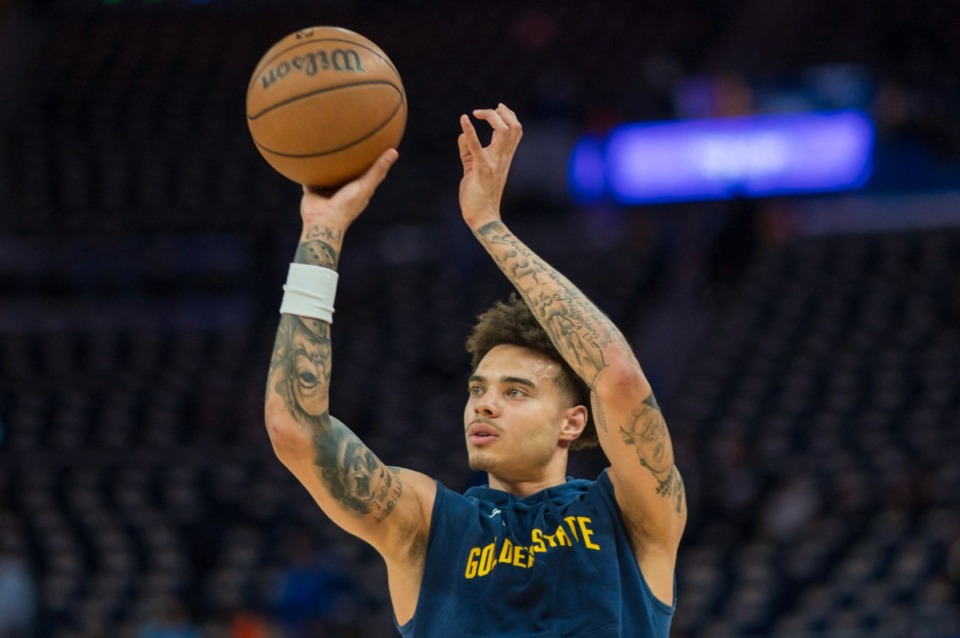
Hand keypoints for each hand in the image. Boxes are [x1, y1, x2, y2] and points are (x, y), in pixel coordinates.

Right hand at [300, 148, 398, 230]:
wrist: (322, 221)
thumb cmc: (347, 205)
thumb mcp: (365, 185)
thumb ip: (378, 170)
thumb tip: (394, 151)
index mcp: (359, 189)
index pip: (369, 172)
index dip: (372, 159)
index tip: (375, 143)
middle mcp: (345, 189)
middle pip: (349, 170)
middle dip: (349, 158)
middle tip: (349, 138)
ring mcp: (329, 190)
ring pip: (329, 172)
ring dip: (329, 162)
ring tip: (328, 143)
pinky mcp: (314, 190)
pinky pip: (311, 176)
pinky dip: (309, 168)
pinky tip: (307, 155)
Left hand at [458, 103, 522, 229]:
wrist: (482, 216)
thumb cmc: (477, 194)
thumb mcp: (472, 167)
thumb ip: (468, 150)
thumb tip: (463, 134)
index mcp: (503, 157)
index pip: (515, 130)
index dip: (508, 115)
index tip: (495, 108)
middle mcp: (503, 158)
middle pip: (514, 127)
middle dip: (501, 113)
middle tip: (483, 112)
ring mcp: (494, 163)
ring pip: (505, 132)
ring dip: (491, 117)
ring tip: (476, 113)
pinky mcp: (482, 170)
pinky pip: (478, 147)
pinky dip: (471, 131)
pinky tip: (464, 119)